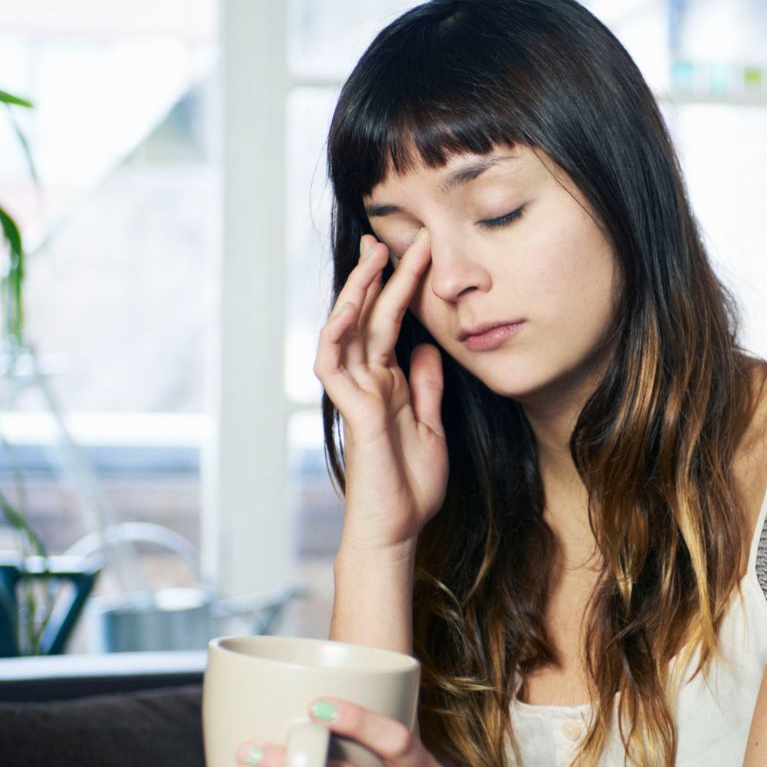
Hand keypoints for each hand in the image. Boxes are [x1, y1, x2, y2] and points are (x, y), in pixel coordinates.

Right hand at [317, 231, 447, 549]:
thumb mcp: (432, 426)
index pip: (390, 324)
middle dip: (377, 276)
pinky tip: (348, 308)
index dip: (400, 288)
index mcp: (388, 384)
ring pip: (346, 331)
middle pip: (367, 318)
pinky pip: (335, 366)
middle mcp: (368, 383)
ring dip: (357, 293)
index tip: (415, 252)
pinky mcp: (352, 412)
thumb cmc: (410, 487)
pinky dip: (337, 335)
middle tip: (389, 236)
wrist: (396, 530)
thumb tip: (427, 348)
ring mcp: (356, 395)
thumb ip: (426, 387)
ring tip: (373, 256)